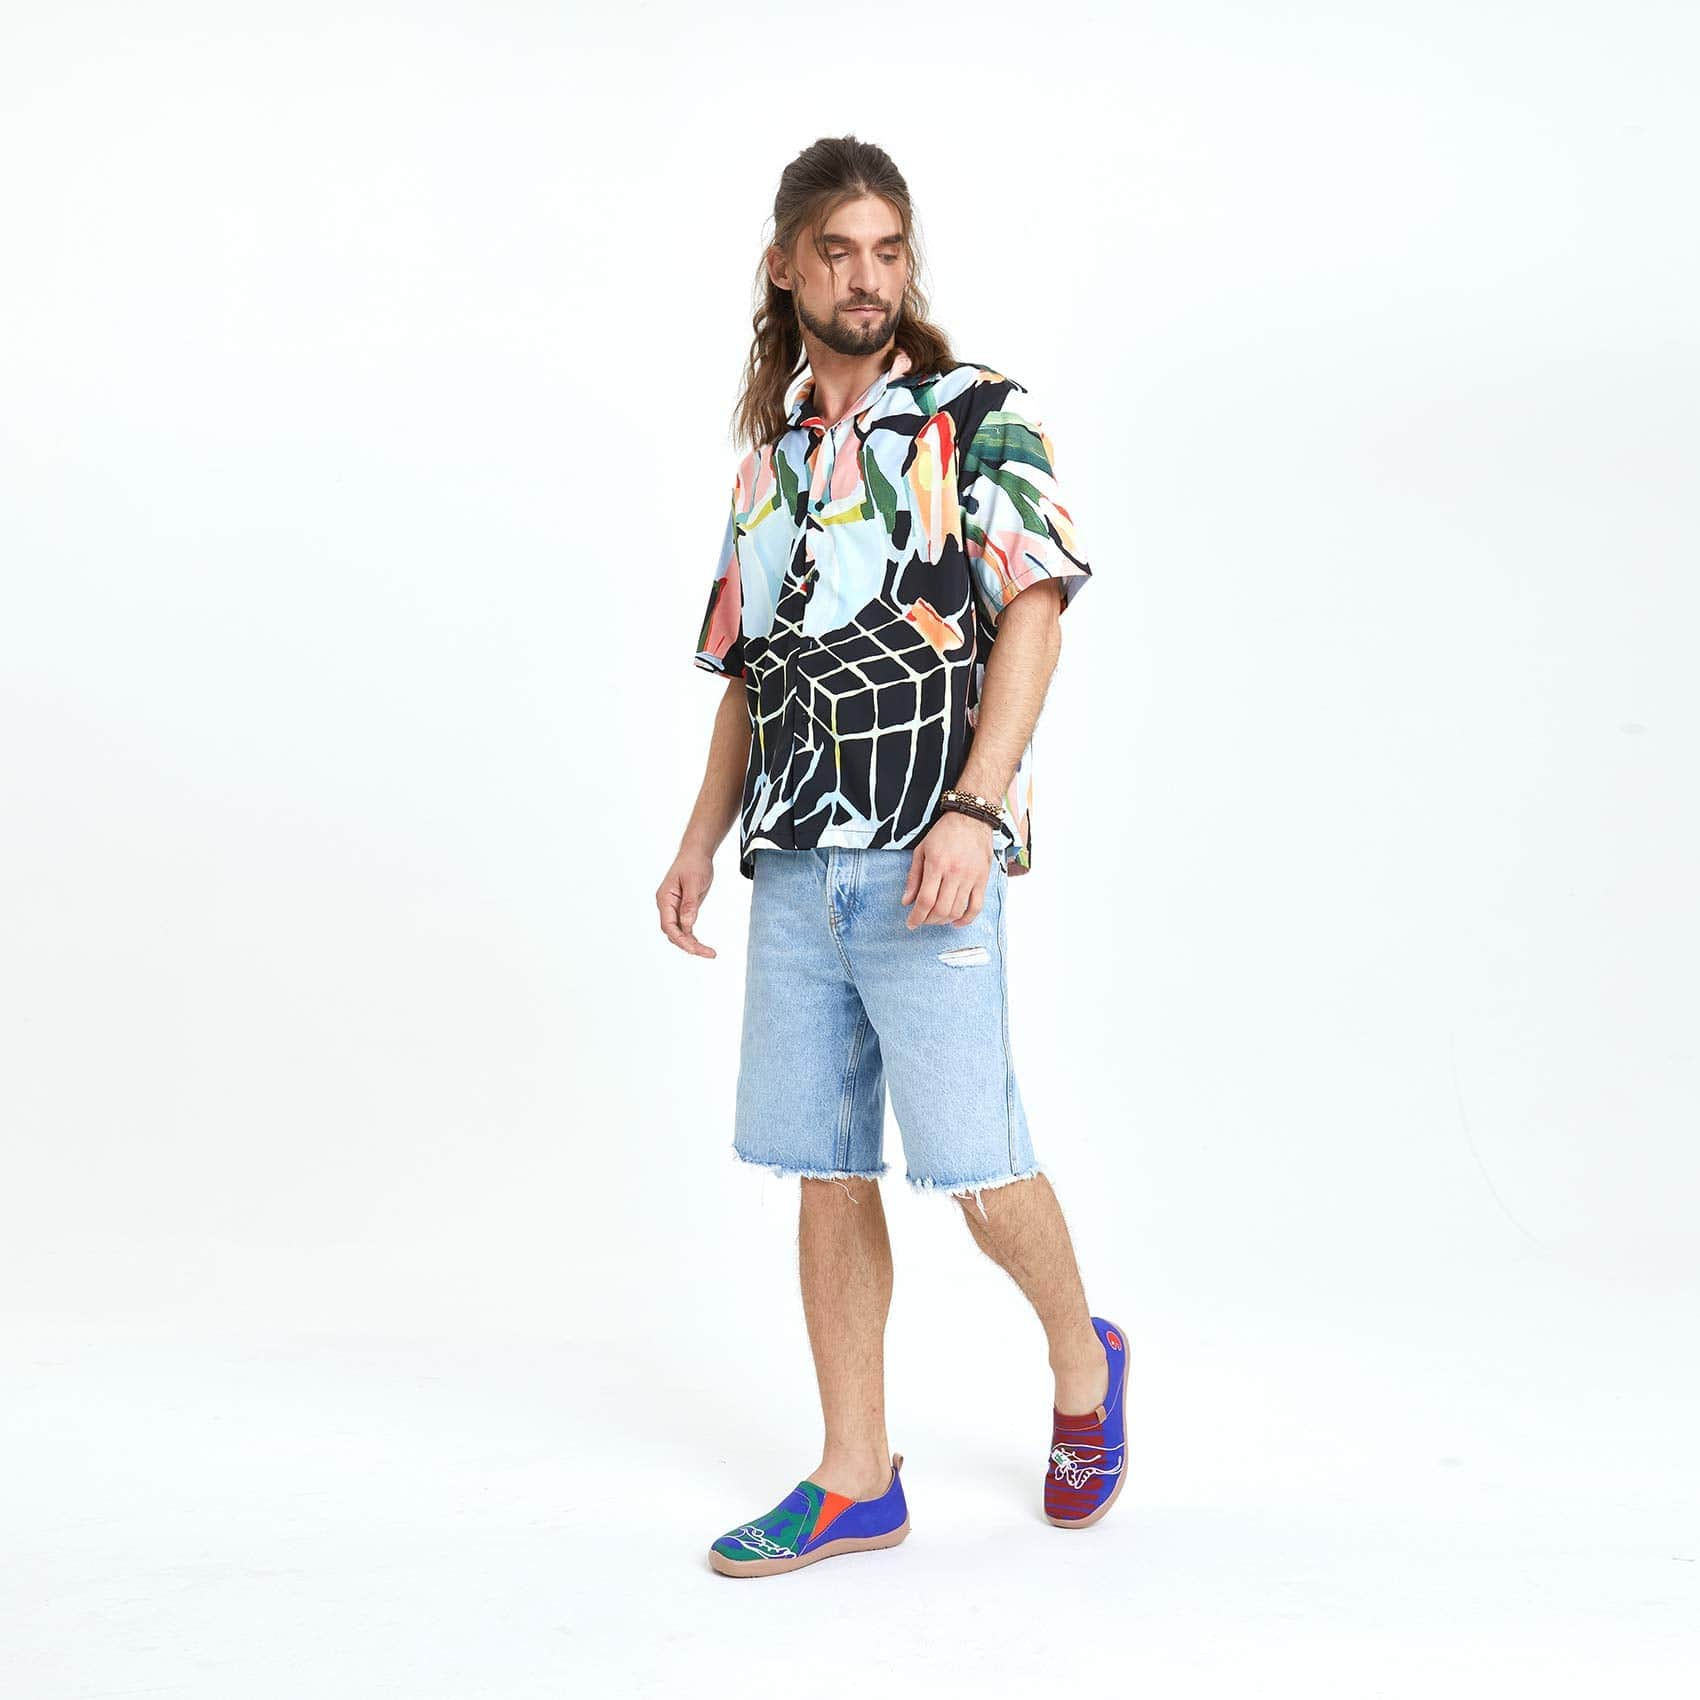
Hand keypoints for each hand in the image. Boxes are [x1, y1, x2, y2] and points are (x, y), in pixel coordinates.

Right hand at [657, 847, 717, 956]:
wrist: (696, 853)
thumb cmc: (694, 864)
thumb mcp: (694, 883)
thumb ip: (689, 905)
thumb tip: (687, 925)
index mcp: (664, 899)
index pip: (668, 925)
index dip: (680, 939)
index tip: (694, 948)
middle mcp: (666, 906)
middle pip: (673, 932)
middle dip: (688, 945)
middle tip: (708, 953)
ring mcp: (674, 908)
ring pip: (679, 932)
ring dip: (691, 944)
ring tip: (709, 953)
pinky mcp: (682, 908)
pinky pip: (685, 927)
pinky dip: (692, 937)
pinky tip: (702, 946)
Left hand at [901, 812, 995, 927]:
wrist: (971, 818)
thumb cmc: (944, 833)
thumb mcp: (921, 850)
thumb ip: (913, 877)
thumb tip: (906, 901)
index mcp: (937, 865)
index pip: (925, 900)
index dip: (916, 917)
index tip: (911, 923)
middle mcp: (955, 873)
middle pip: (941, 909)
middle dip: (928, 920)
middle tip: (922, 919)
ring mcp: (971, 877)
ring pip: (957, 911)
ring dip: (944, 921)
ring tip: (936, 918)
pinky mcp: (982, 880)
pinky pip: (976, 907)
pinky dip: (966, 919)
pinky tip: (955, 922)